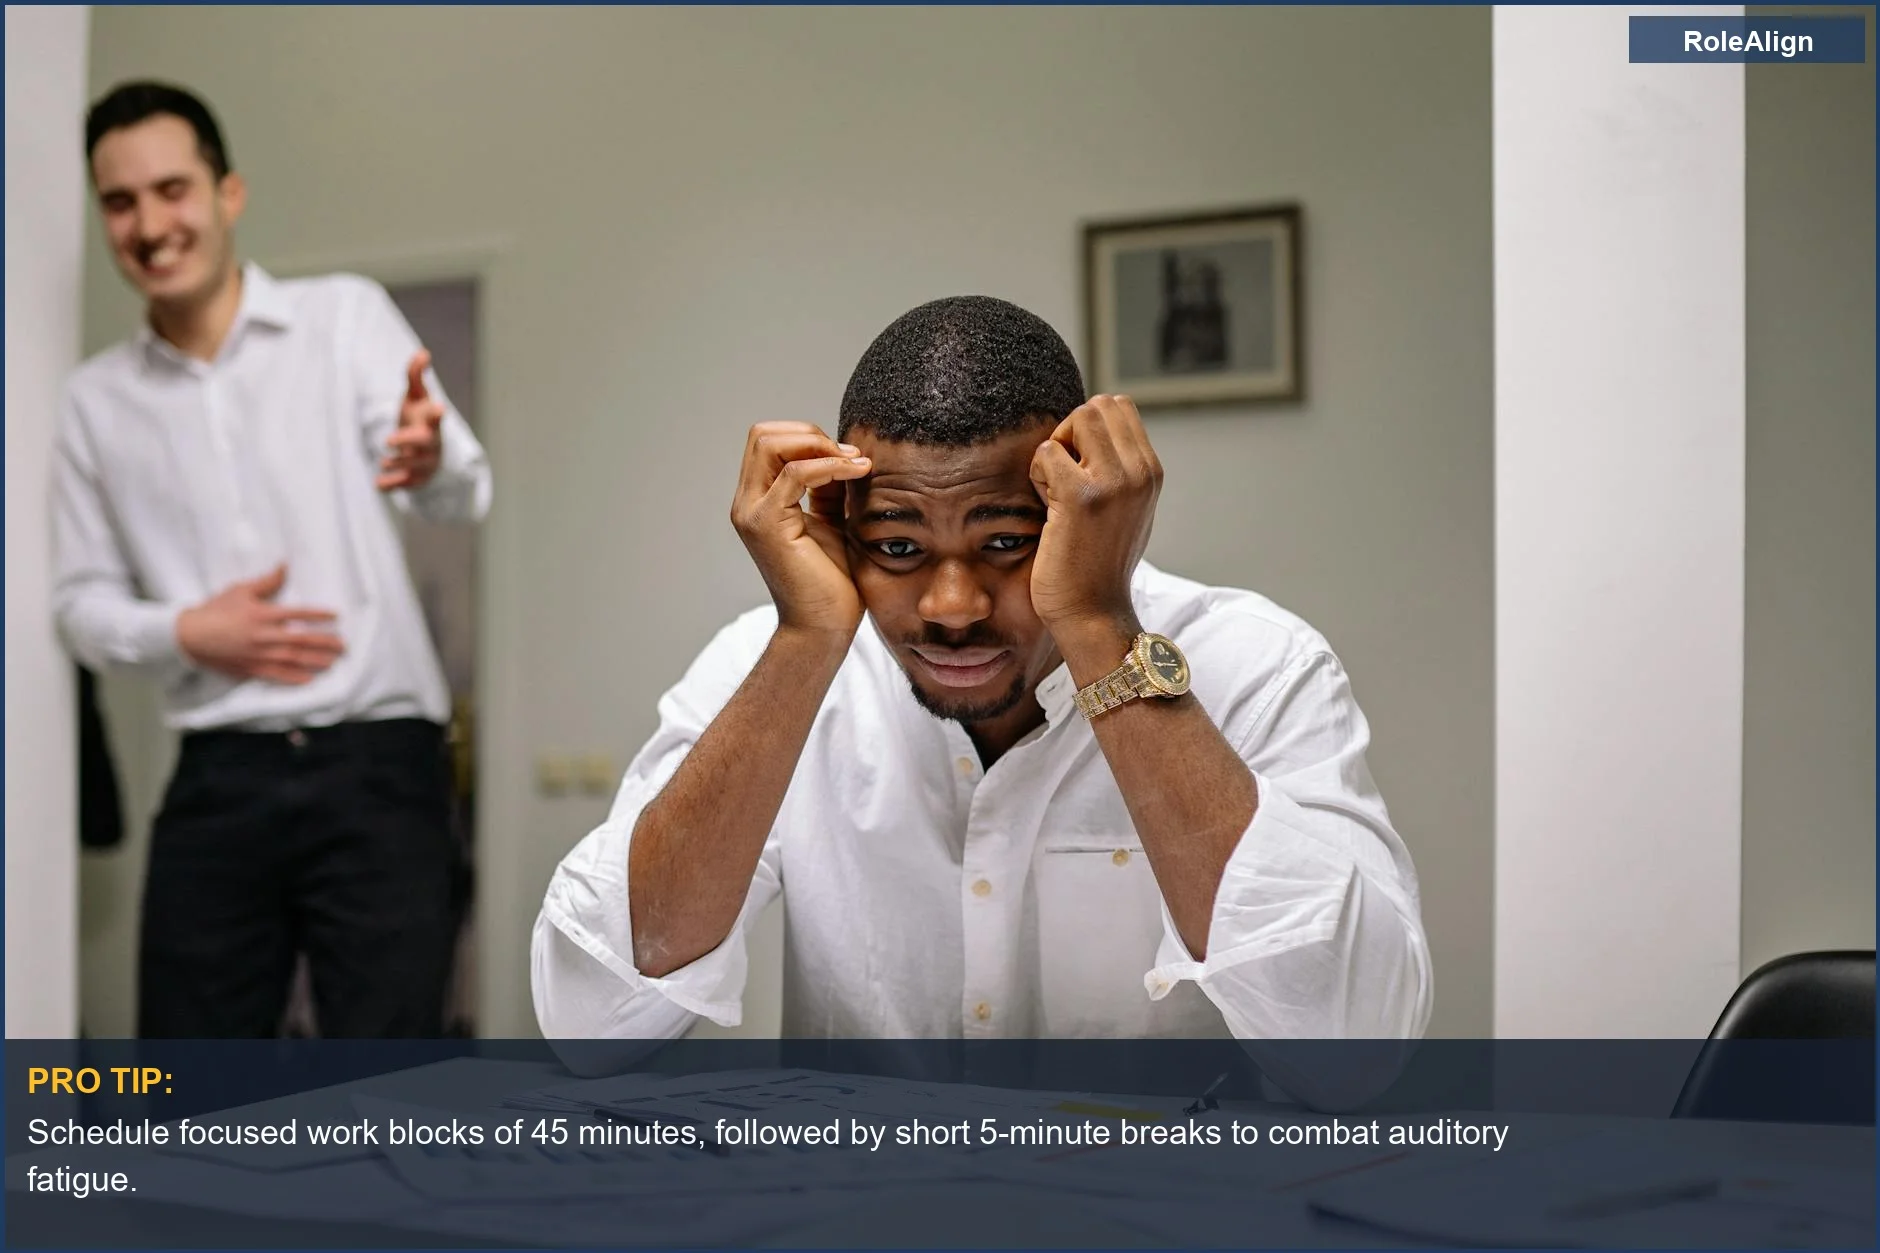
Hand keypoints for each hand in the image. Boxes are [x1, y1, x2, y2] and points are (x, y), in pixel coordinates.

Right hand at [175, 564, 343, 684]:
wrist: (188, 636)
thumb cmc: (215, 610)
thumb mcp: (240, 590)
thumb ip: (266, 581)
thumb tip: (285, 566)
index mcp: (262, 615)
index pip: (297, 614)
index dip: (318, 615)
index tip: (336, 617)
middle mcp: (264, 636)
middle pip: (301, 640)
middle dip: (325, 643)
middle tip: (343, 646)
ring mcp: (258, 655)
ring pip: (293, 659)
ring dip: (315, 661)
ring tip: (333, 662)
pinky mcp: (250, 669)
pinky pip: (276, 676)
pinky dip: (294, 678)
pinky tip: (309, 679)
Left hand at [378, 350, 443, 490]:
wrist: (426, 450)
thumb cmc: (418, 417)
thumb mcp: (416, 396)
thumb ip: (415, 375)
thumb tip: (423, 353)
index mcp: (430, 421)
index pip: (436, 416)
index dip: (437, 413)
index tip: (440, 408)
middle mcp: (431, 442)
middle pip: (424, 442)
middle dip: (408, 441)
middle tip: (388, 441)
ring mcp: (425, 462)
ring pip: (415, 466)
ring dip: (399, 464)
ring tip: (383, 462)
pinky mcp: (417, 478)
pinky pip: (405, 483)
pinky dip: (392, 485)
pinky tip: (378, 485)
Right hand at [729, 421, 872, 635]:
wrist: (824, 627)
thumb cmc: (831, 583)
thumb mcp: (833, 521)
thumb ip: (829, 488)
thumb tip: (844, 453)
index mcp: (759, 500)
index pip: (769, 441)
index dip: (808, 437)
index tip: (849, 456)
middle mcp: (747, 503)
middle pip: (763, 434)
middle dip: (810, 434)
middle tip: (850, 456)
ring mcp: (752, 512)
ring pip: (770, 444)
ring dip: (818, 444)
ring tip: (855, 463)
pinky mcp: (767, 524)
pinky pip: (795, 473)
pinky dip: (828, 465)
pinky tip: (857, 473)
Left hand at [1028, 395, 1161, 637]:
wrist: (1094, 613)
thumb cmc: (1099, 565)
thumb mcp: (1126, 510)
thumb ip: (1120, 471)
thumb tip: (1099, 432)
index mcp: (1151, 472)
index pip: (1119, 407)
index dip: (1088, 430)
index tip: (1079, 470)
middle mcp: (1140, 472)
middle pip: (1098, 406)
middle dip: (1072, 433)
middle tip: (1063, 477)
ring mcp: (1114, 482)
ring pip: (1077, 419)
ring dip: (1056, 449)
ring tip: (1056, 491)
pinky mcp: (1081, 496)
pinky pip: (1047, 451)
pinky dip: (1038, 474)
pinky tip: (1046, 508)